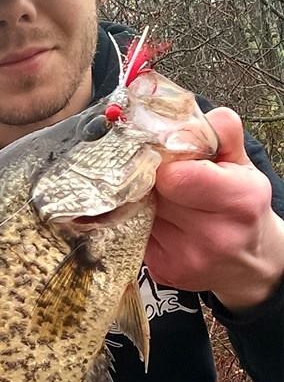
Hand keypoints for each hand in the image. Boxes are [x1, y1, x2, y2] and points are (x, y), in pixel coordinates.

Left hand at [145, 108, 283, 310]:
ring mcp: (185, 258)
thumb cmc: (242, 206)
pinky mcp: (162, 272)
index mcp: (238, 200)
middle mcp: (213, 235)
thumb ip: (219, 131)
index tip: (166, 157)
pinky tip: (159, 220)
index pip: (175, 175)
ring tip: (164, 199)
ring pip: (137, 211)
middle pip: (152, 191)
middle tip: (160, 175)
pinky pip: (133, 233)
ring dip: (143, 200)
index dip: (163, 161)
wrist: (248, 263)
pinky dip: (140, 222)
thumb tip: (180, 109)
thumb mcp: (241, 163)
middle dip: (151, 178)